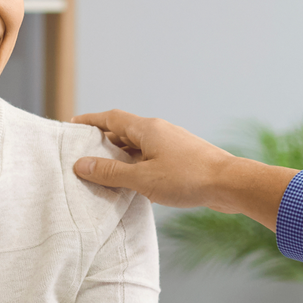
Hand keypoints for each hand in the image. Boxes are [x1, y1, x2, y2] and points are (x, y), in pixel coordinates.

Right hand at [72, 109, 296, 229]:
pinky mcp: (181, 158)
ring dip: (120, 155)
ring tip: (102, 170)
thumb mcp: (142, 178)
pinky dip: (136, 164)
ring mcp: (171, 144)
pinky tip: (132, 181)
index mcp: (147, 128)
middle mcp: (158, 131)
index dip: (90, 121)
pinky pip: (151, 156)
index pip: (111, 118)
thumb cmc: (187, 178)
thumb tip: (81, 165)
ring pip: (138, 145)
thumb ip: (110, 172)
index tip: (72, 125)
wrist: (230, 184)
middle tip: (82, 152)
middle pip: (123, 130)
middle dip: (102, 140)